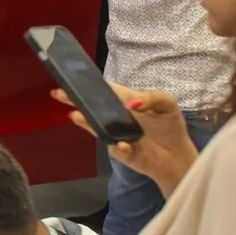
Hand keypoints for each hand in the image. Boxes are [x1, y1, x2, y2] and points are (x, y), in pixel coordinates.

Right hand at [51, 85, 198, 197]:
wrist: (177, 156)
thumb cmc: (169, 127)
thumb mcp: (167, 104)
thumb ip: (152, 97)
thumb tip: (132, 103)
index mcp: (124, 101)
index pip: (104, 90)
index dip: (89, 84)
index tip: (73, 78)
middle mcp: (115, 117)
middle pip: (91, 107)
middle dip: (74, 99)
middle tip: (57, 93)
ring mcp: (114, 135)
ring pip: (95, 126)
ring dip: (85, 121)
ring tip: (75, 115)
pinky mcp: (121, 152)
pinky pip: (117, 148)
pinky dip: (119, 146)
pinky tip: (121, 144)